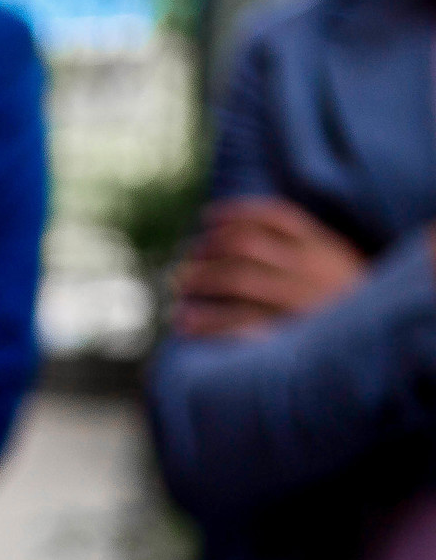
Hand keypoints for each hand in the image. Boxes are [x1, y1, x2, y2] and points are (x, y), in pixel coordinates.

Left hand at [171, 196, 367, 337]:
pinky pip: (240, 323)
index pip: (274, 216)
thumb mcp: (338, 264)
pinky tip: (186, 323)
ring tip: (180, 291)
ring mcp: (300, 300)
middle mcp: (310, 269)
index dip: (235, 213)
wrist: (380, 346)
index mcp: (323, 248)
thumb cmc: (349, 304)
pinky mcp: (289, 335)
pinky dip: (207, 322)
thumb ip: (307, 246)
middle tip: (185, 263)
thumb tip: (247, 233)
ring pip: (239, 280)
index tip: (206, 218)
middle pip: (246, 247)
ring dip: (201, 281)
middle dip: (208, 250)